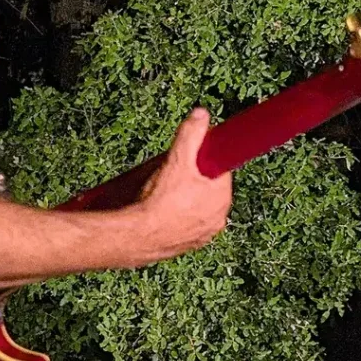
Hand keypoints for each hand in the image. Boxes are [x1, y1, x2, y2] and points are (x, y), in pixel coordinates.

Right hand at [128, 109, 232, 263]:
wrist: (138, 237)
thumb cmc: (160, 201)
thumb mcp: (176, 159)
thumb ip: (190, 134)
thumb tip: (201, 115)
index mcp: (221, 196)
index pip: (220, 170)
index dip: (203, 161)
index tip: (189, 158)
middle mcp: (218, 218)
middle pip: (208, 189)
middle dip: (192, 180)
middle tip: (171, 175)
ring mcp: (204, 234)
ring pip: (197, 208)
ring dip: (185, 199)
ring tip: (162, 194)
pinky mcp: (188, 246)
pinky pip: (187, 225)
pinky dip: (177, 218)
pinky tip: (161, 212)